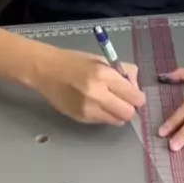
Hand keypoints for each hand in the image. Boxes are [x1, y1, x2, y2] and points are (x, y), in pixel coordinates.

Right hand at [28, 44, 144, 124]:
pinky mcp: (80, 118)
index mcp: (104, 75)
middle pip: (128, 113)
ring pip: (117, 121)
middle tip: (124, 100)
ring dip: (118, 113)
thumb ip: (123, 73)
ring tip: (109, 102)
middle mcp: (97, 94)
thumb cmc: (74, 62)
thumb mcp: (102, 60)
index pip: (135, 97)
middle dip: (130, 107)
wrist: (45, 70)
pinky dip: (105, 115)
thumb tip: (135, 87)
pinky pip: (103, 122)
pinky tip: (96, 105)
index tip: (134, 94)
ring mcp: (88, 109)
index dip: (138, 96)